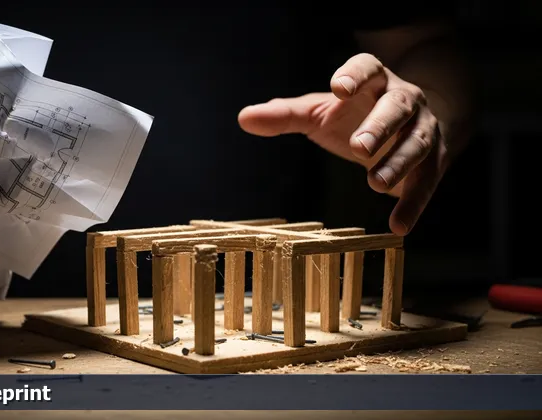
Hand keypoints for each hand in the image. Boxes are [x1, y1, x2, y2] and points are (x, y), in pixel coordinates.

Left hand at [238, 53, 448, 235]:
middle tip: (358, 147)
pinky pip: (426, 183)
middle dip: (380, 126)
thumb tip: (243, 118)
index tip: (339, 87)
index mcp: (374, 81)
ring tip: (375, 183)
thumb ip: (285, 115)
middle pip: (398, 107)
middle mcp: (404, 100)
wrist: (417, 122)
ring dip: (398, 163)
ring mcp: (423, 129)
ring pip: (416, 143)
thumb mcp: (320, 111)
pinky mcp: (434, 162)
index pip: (369, 67)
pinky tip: (399, 226)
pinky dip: (414, 205)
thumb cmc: (358, 114)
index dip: (356, 74)